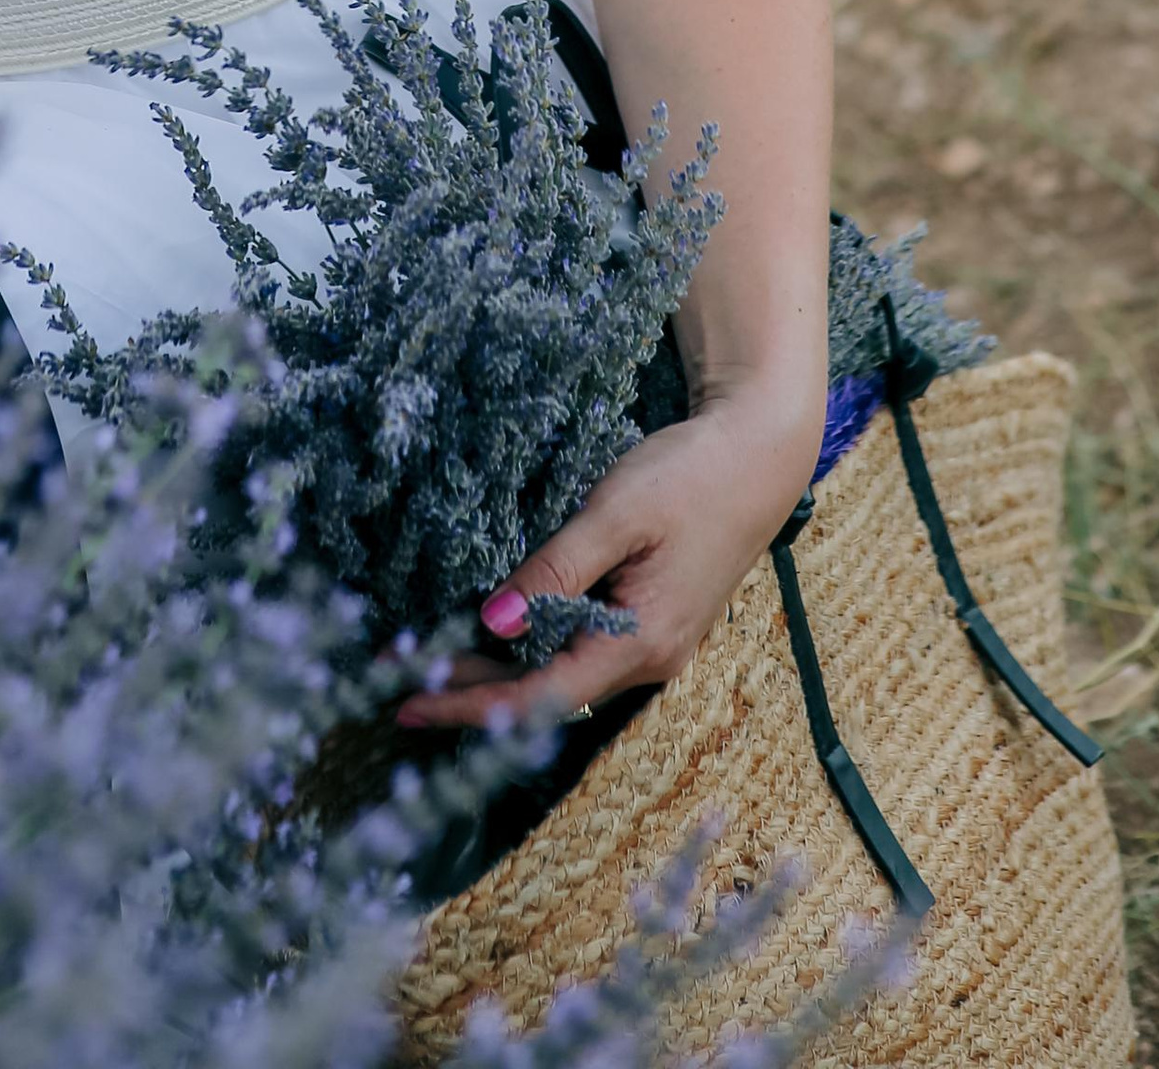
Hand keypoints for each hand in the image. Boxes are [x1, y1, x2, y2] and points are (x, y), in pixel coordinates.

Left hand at [393, 388, 820, 736]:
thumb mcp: (616, 513)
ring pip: (563, 672)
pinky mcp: (652, 618)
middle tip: (399, 679)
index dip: (471, 705)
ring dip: (501, 669)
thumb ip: (555, 569)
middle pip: (548, 694)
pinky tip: (498, 629)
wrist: (760, 453)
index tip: (409, 703)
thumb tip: (493, 622)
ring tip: (433, 658)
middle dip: (474, 691)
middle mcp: (649, 659)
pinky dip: (533, 645)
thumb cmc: (691, 475)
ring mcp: (653, 642)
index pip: (542, 697)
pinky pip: (581, 648)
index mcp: (643, 643)